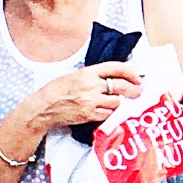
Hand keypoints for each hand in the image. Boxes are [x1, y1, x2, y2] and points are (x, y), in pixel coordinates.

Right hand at [14, 62, 142, 139]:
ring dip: (118, 103)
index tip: (138, 77)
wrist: (44, 106)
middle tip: (138, 92)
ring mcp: (91, 101)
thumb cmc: (58, 90)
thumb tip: (117, 78)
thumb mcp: (77, 75)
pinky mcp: (89, 115)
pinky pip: (108, 114)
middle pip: (121, 86)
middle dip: (134, 90)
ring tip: (114, 102)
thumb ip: (96, 76)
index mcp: (88, 72)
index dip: (131, 72)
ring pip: (117, 102)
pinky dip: (110, 113)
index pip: (116, 68)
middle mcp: (91, 85)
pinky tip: (105, 111)